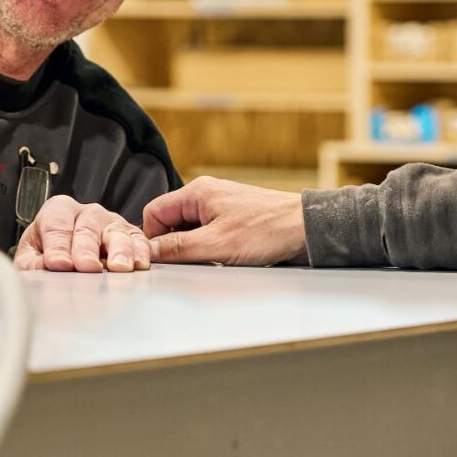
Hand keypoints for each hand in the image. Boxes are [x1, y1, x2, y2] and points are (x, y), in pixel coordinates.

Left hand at [16, 196, 153, 273]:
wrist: (70, 255)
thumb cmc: (50, 253)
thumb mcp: (31, 257)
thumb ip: (32, 263)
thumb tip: (44, 270)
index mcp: (58, 210)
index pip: (56, 225)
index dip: (57, 245)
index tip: (57, 264)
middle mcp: (87, 213)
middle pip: (87, 228)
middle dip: (86, 249)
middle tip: (86, 267)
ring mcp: (111, 223)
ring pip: (116, 233)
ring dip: (119, 251)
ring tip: (118, 267)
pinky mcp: (130, 236)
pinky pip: (138, 242)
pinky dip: (140, 253)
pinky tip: (138, 265)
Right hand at [142, 177, 306, 265]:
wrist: (308, 229)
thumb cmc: (269, 230)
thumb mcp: (216, 244)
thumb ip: (178, 248)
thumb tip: (148, 252)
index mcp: (198, 192)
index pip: (154, 212)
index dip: (152, 238)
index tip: (159, 260)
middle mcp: (207, 195)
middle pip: (171, 222)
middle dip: (174, 245)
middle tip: (187, 264)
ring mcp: (221, 207)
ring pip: (190, 230)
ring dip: (193, 249)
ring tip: (211, 261)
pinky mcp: (234, 221)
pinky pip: (208, 234)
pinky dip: (209, 249)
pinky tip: (223, 259)